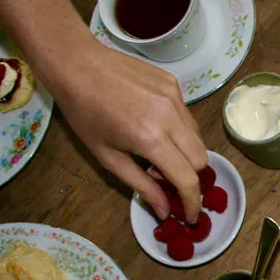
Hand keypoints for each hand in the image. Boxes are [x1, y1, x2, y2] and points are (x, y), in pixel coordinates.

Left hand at [55, 41, 207, 221]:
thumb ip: (141, 185)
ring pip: (198, 137)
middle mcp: (170, 117)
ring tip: (156, 150)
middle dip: (190, 176)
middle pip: (201, 159)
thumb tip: (164, 210)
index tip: (189, 215)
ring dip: (185, 152)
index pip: (188, 179)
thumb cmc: (84, 113)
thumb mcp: (108, 157)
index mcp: (150, 139)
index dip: (192, 202)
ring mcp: (175, 97)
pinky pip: (187, 116)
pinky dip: (178, 129)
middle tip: (165, 178)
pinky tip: (152, 123)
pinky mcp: (174, 84)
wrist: (77, 64)